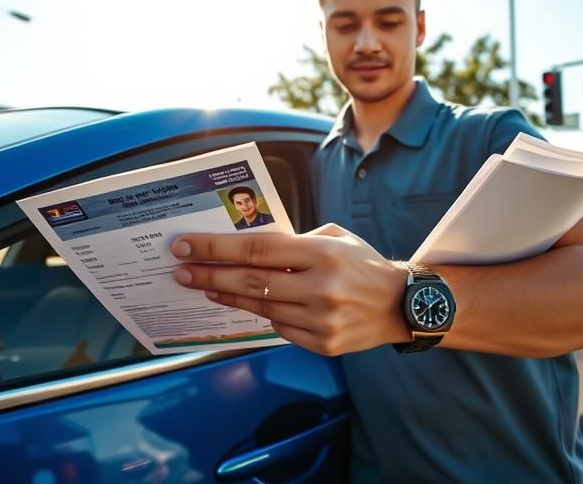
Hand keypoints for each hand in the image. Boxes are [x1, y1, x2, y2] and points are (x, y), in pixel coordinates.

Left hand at [171, 223, 411, 355]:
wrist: (402, 306)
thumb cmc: (365, 265)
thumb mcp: (336, 238)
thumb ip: (295, 241)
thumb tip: (250, 247)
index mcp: (322, 253)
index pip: (257, 250)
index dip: (216, 249)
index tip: (186, 246)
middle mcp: (320, 287)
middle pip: (250, 282)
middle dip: (209, 274)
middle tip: (180, 269)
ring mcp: (321, 320)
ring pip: (260, 308)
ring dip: (227, 296)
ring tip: (203, 286)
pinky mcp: (322, 344)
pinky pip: (280, 329)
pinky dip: (260, 315)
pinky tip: (241, 304)